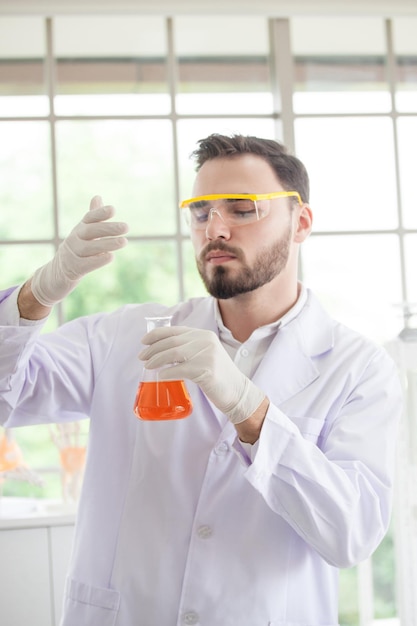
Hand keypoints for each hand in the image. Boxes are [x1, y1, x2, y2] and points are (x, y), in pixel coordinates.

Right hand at [31, 196, 128, 305]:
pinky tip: (110, 257)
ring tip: (124, 242)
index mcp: (79, 228)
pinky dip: (98, 260)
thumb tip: (98, 197)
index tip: (113, 209)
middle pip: (91, 231)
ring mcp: (72, 254)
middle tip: (126, 227)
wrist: (58, 272)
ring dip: (108, 244)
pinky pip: (87, 264)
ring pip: (90, 247)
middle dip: (108, 228)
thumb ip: (93, 217)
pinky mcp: (74, 269)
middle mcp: (74, 239)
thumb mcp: (84, 232)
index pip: (89, 218)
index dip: (100, 213)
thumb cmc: (77, 249)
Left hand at [139, 326, 265, 423]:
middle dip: (153, 349)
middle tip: (142, 357)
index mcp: (204, 335)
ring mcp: (207, 355)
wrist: (237, 391)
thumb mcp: (205, 354)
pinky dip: (167, 373)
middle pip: (172, 342)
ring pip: (173, 354)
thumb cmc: (217, 375)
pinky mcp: (207, 370)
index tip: (144, 341)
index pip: (175, 330)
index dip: (156, 335)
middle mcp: (205, 341)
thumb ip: (189, 348)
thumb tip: (161, 350)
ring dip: (156, 359)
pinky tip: (161, 376)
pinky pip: (180, 370)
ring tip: (147, 366)